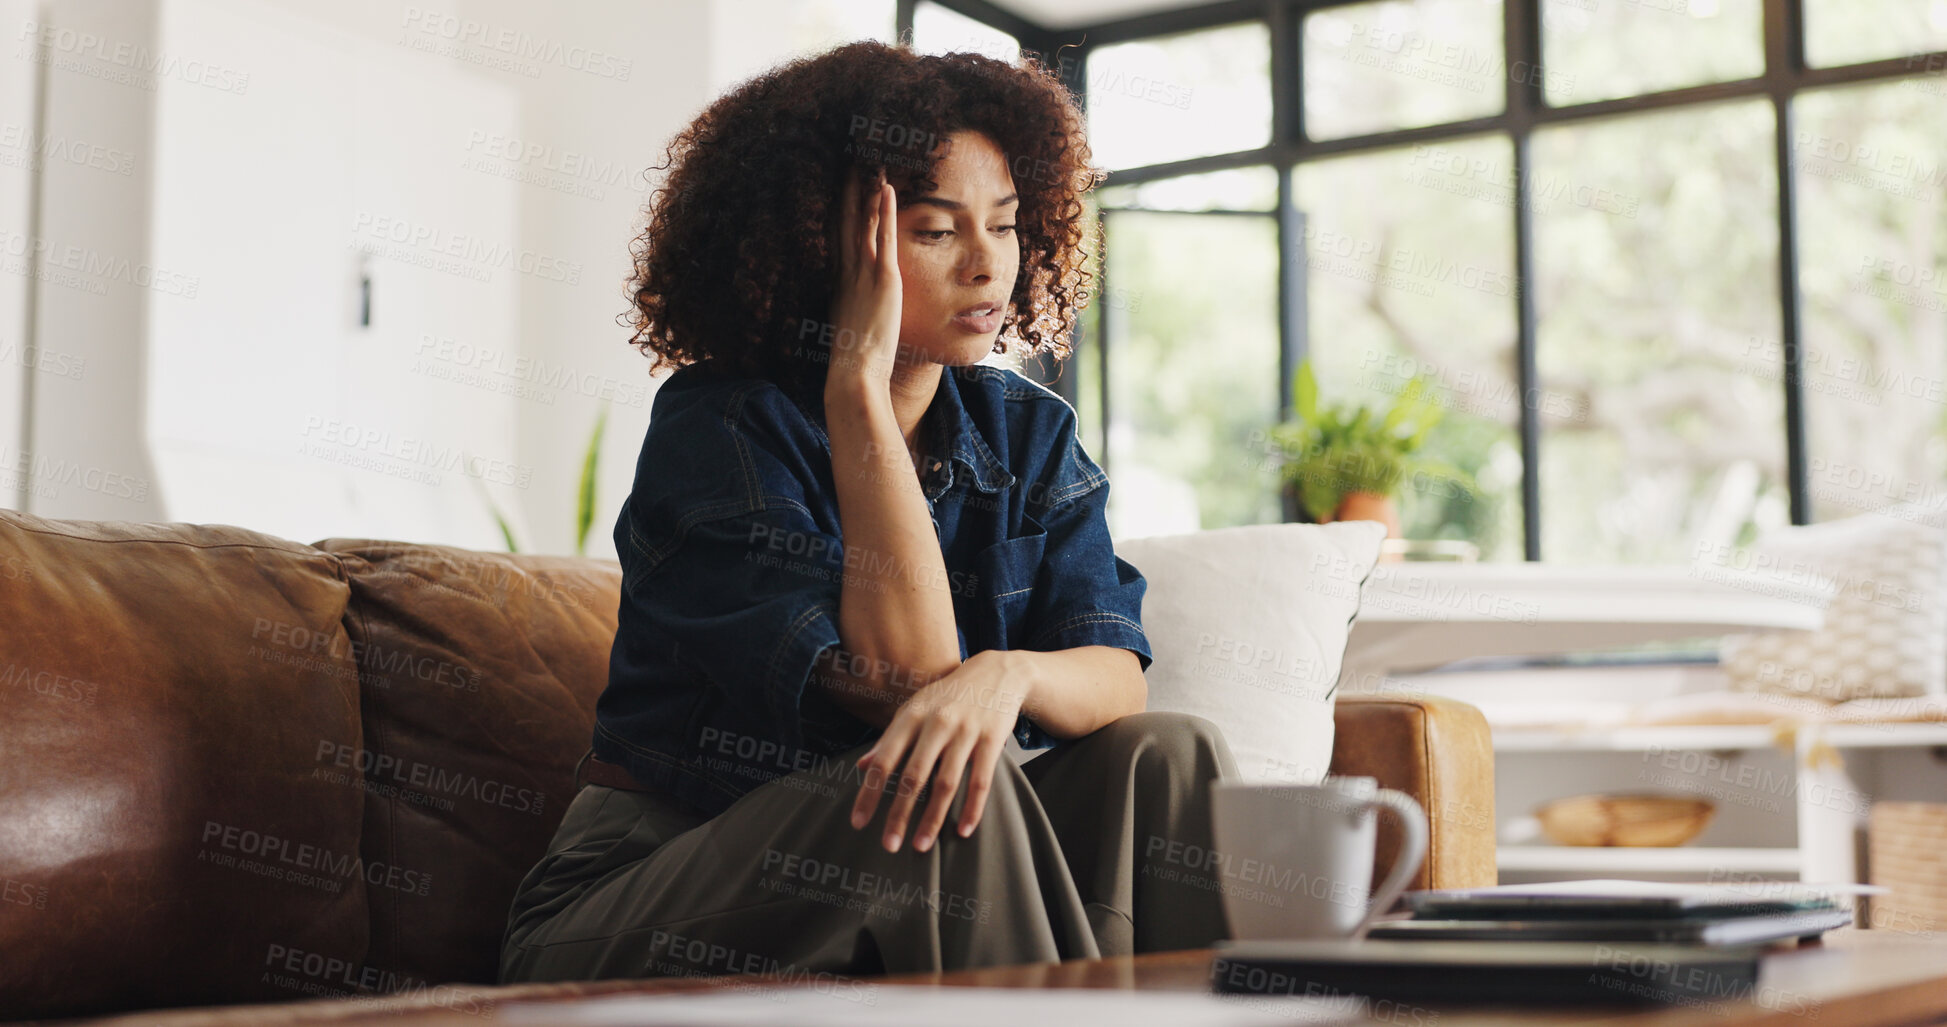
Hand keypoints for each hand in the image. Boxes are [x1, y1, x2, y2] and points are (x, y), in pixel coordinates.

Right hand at [826, 170, 904, 391]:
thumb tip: (860, 310)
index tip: (840, 187)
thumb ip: (856, 311)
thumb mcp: (854, 328)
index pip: (840, 237)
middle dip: (847, 192)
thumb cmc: (856, 360)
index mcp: (842, 282)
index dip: (840, 210)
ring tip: (868, 163)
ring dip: (865, 192)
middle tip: (847, 162)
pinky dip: (885, 211)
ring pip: (863, 223)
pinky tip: (887, 187)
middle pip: (846, 222)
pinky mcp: (883, 280)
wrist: (854, 373)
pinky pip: (885, 238)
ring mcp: (864, 274)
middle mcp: (848, 272)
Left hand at [849, 649, 1028, 852]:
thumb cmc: (949, 695)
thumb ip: (889, 739)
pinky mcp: (992, 739)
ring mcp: (965, 731)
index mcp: (911, 716)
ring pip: (945, 783)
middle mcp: (936, 723)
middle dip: (898, 814)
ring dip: (932, 818)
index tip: (859, 823)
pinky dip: (972, 808)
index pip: (884, 761)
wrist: (997, 672)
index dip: (870, 793)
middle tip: (889, 845)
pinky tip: (964, 830)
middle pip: (912, 777)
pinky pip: (981, 780)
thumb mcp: (915, 709)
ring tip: (921, 845)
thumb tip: (861, 766)